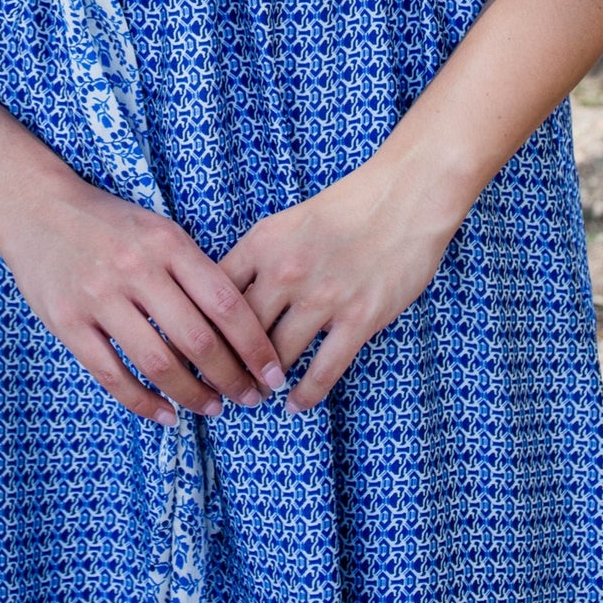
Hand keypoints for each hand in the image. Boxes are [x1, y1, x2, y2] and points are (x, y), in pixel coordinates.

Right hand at [0, 169, 286, 426]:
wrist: (35, 207)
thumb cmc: (108, 221)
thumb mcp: (157, 228)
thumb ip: (192, 270)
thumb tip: (238, 327)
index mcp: (167, 243)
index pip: (225, 302)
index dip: (255, 345)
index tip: (273, 372)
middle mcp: (136, 269)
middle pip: (197, 340)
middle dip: (231, 378)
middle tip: (250, 398)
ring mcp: (99, 297)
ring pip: (158, 363)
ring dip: (191, 394)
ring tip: (212, 408)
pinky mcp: (68, 322)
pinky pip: (111, 375)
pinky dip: (143, 402)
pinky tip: (165, 414)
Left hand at [219, 149, 465, 413]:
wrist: (405, 197)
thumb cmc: (347, 207)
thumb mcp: (287, 223)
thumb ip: (257, 259)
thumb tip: (229, 299)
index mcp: (262, 244)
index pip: (214, 296)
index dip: (201, 329)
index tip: (196, 352)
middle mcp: (286, 272)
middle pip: (240, 333)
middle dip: (228, 366)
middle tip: (223, 385)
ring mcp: (323, 297)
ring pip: (278, 356)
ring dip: (265, 382)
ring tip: (257, 396)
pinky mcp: (359, 318)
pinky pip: (323, 369)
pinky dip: (305, 394)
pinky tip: (295, 405)